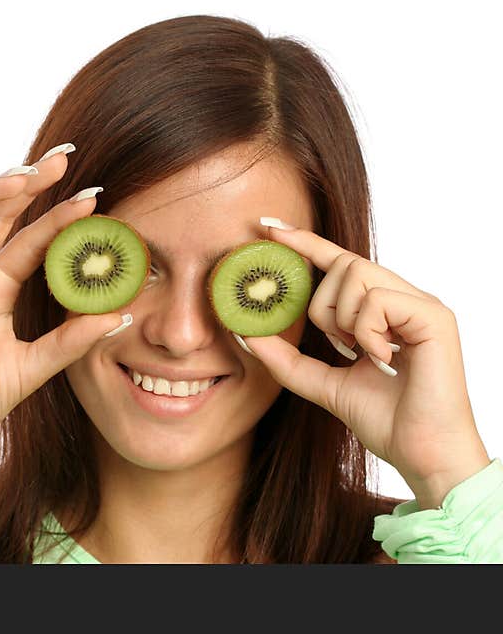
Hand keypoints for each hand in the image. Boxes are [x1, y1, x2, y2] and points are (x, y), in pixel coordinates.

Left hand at [238, 219, 489, 508]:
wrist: (420, 452)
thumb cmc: (383, 418)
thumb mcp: (321, 383)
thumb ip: (285, 358)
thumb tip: (244, 332)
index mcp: (381, 308)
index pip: (337, 261)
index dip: (303, 241)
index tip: (267, 226)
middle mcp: (403, 298)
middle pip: (342, 263)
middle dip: (321, 303)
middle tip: (336, 344)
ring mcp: (421, 303)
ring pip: (356, 274)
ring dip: (341, 319)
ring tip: (360, 353)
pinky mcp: (434, 315)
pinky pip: (377, 300)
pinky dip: (365, 331)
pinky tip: (380, 358)